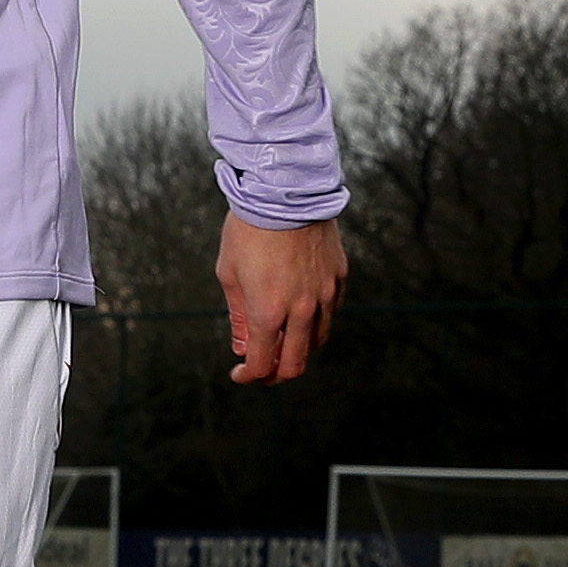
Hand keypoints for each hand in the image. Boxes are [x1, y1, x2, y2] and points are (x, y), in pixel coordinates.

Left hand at [216, 212, 344, 385]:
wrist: (283, 190)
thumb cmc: (248, 229)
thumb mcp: (229, 274)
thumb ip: (238, 316)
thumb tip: (242, 346)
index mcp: (268, 311)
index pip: (262, 364)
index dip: (249, 376)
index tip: (240, 372)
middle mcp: (301, 309)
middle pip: (295, 364)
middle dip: (275, 375)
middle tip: (263, 370)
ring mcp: (324, 294)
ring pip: (317, 341)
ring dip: (297, 349)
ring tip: (281, 340)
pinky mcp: (339, 277)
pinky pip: (331, 312)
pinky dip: (315, 321)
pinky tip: (300, 312)